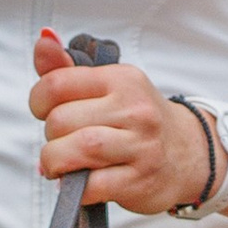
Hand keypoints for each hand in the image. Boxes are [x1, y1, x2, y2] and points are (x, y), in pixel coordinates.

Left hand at [27, 28, 227, 217]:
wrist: (190, 154)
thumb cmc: (137, 120)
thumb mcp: (108, 87)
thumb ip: (67, 69)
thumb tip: (43, 37)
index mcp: (121, 79)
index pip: (56, 84)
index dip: (38, 103)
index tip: (47, 114)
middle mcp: (135, 109)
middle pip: (60, 121)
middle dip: (50, 138)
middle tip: (62, 143)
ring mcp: (141, 146)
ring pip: (76, 150)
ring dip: (56, 163)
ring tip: (62, 166)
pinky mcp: (141, 181)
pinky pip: (91, 186)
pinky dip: (76, 189)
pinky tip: (82, 183)